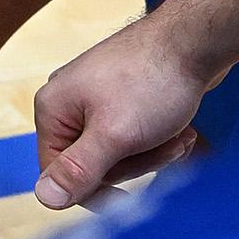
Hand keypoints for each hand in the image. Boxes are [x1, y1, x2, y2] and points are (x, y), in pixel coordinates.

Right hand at [32, 10, 215, 207]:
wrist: (194, 40)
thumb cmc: (152, 82)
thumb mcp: (115, 136)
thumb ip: (79, 170)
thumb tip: (44, 198)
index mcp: (53, 109)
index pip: (60, 173)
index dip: (96, 189)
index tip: (132, 196)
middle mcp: (68, 102)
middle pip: (92, 164)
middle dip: (136, 163)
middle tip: (166, 146)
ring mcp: (95, 97)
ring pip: (119, 152)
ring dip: (154, 151)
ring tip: (182, 135)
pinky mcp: (123, 95)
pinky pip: (133, 135)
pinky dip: (159, 138)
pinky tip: (183, 129)